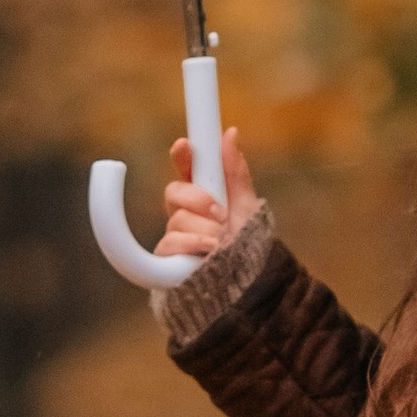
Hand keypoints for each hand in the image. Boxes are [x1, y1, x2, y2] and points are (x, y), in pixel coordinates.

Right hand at [159, 124, 261, 264]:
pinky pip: (169, 243)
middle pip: (174, 191)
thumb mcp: (246, 206)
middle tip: (221, 212)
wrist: (248, 283)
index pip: (186, 169)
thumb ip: (236, 172)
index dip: (182, 155)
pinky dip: (193, 244)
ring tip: (224, 241)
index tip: (184, 145)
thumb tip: (230, 133)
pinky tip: (209, 249)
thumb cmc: (246, 244)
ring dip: (206, 229)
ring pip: (177, 219)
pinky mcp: (168, 258)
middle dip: (198, 198)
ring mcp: (176, 235)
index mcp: (203, 195)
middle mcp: (185, 213)